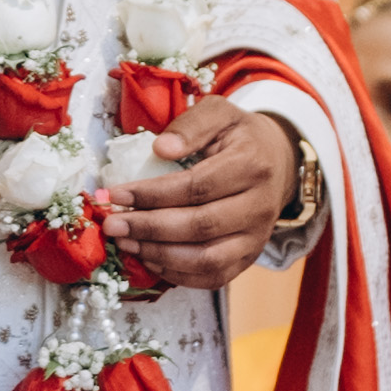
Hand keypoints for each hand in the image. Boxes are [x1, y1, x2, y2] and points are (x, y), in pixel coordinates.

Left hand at [107, 98, 300, 294]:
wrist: (277, 162)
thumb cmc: (239, 136)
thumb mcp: (219, 113)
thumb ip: (191, 125)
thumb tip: (160, 148)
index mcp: (252, 165)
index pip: (197, 187)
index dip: (153, 194)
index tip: (117, 194)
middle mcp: (260, 206)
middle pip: (200, 227)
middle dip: (149, 229)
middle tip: (113, 225)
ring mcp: (257, 237)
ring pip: (207, 259)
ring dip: (160, 255)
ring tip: (126, 244)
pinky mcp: (250, 257)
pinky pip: (214, 277)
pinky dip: (179, 275)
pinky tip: (150, 259)